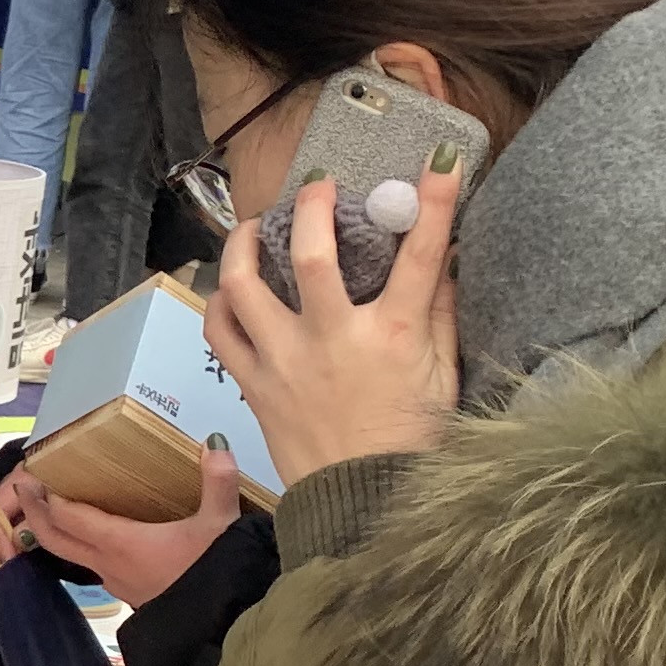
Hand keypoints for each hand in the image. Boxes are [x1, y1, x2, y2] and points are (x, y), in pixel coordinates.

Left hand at [4, 437, 242, 605]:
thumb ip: (218, 480)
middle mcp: (108, 564)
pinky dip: (83, 547)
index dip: (45, 498)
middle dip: (35, 514)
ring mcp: (115, 582)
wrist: (226, 624)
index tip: (31, 476)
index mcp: (120, 543)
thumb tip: (215, 441)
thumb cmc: (217, 573)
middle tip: (24, 489)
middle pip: (55, 540)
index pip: (67, 518)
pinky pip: (94, 566)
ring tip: (55, 507)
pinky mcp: (128, 592)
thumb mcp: (222, 523)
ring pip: (71, 556)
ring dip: (57, 532)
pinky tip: (98, 534)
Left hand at [203, 167, 462, 483]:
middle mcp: (334, 341)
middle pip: (313, 254)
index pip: (424, 255)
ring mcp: (285, 361)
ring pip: (244, 285)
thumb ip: (442, 315)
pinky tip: (230, 287)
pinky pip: (219, 331)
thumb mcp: (443, 377)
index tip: (442, 162)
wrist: (362, 503)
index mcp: (393, 337)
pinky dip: (219, 302)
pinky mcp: (253, 384)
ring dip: (244, 244)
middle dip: (314, 205)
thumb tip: (447, 260)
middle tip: (318, 185)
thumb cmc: (410, 439)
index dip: (437, 202)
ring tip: (255, 227)